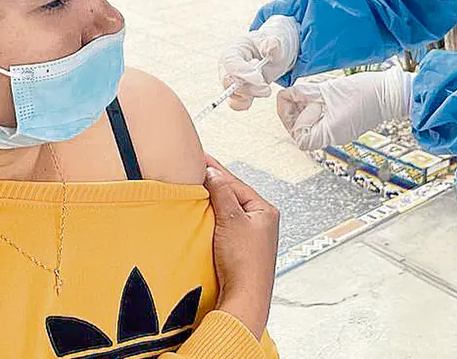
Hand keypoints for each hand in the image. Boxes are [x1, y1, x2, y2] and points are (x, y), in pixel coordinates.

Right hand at [204, 156, 278, 339]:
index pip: (235, 183)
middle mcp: (260, 222)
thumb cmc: (244, 262)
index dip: (215, 170)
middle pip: (231, 196)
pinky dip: (210, 220)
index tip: (198, 157)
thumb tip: (212, 172)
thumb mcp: (232, 219)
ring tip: (193, 190)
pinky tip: (198, 218)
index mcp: (265, 211)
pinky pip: (222, 227)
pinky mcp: (238, 251)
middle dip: (212, 185)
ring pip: (226, 212)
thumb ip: (222, 192)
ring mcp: (250, 237)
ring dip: (210, 203)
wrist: (244, 298)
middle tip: (191, 170)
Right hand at [219, 15, 300, 110]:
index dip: (243, 73)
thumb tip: (270, 46)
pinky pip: (237, 104)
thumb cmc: (271, 46)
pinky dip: (247, 103)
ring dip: (251, 95)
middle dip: (249, 87)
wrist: (273, 54)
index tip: (260, 79)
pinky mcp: (237, 94)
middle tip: (267, 88)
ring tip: (265, 87)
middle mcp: (227, 68)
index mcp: (232, 51)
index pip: (230, 63)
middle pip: (229, 82)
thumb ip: (274, 44)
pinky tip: (260, 93)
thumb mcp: (276, 42)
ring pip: (233, 95)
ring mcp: (230, 82)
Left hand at [277, 66, 414, 150]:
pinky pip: (321, 121)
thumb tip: (288, 93)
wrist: (391, 93)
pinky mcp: (342, 123)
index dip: (289, 119)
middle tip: (292, 96)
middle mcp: (332, 136)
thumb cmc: (366, 92)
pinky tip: (315, 95)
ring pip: (311, 126)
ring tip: (303, 92)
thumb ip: (307, 93)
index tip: (290, 99)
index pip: (299, 137)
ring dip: (303, 109)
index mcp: (329, 133)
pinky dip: (314, 108)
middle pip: (302, 133)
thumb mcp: (330, 89)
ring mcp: (337, 131)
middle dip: (293, 114)